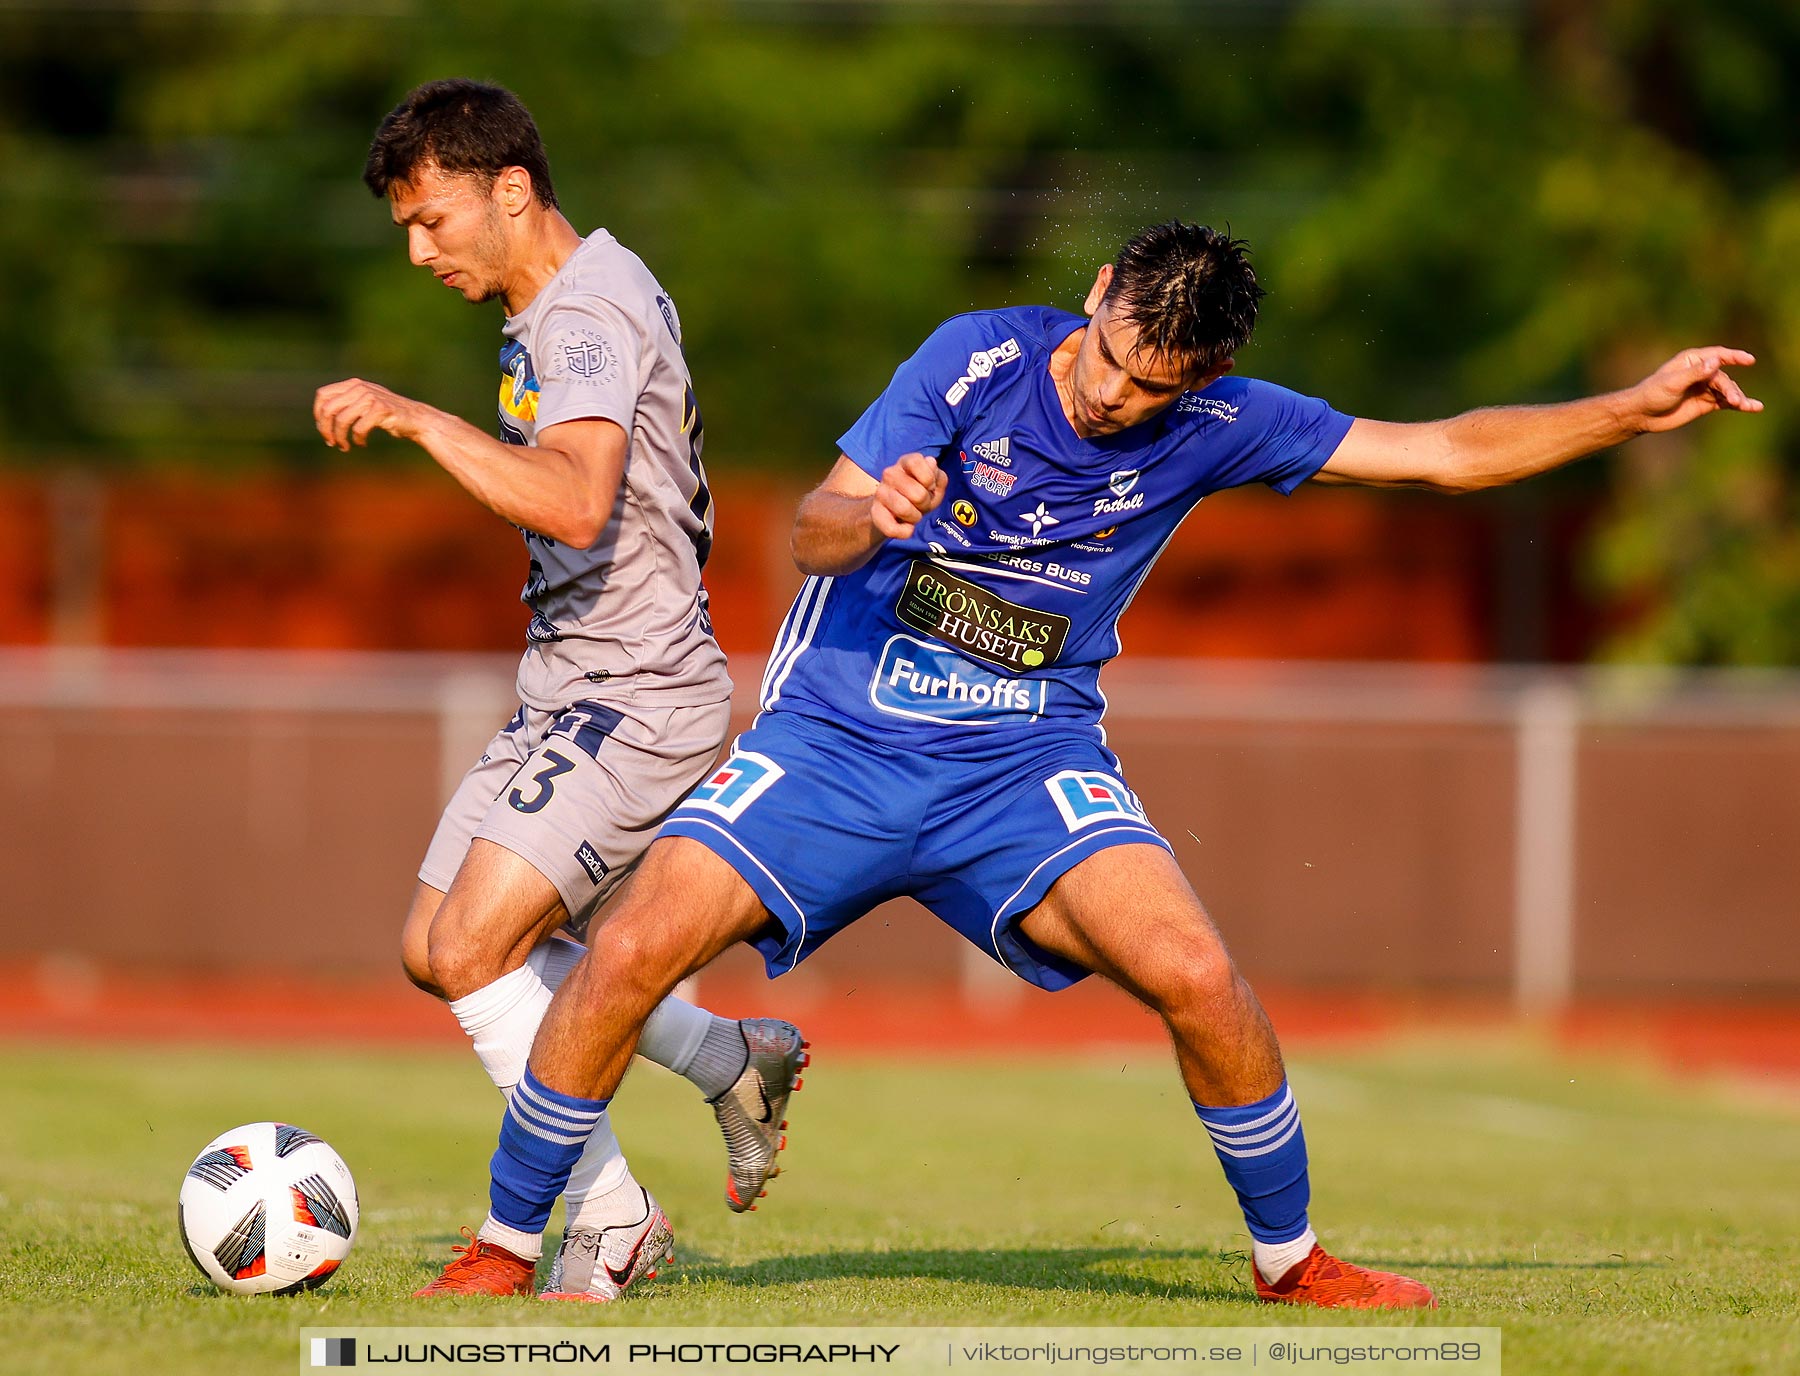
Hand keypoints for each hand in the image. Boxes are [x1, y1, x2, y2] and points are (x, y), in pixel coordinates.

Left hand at [313, 378, 432, 450]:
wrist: (417, 419)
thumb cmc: (388, 415)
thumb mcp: (365, 402)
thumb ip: (346, 403)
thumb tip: (320, 418)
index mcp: (353, 384)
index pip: (323, 395)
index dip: (318, 414)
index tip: (323, 429)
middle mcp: (360, 387)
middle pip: (328, 409)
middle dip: (325, 429)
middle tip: (331, 442)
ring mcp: (371, 397)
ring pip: (342, 420)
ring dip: (340, 438)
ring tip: (345, 447)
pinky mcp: (381, 409)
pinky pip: (359, 428)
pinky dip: (358, 439)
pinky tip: (362, 443)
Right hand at [870, 452, 946, 539]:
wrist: (896, 512)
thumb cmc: (919, 494)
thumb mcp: (935, 485)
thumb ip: (939, 476)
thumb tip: (931, 464)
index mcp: (906, 462)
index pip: (916, 462)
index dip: (929, 479)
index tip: (929, 486)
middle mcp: (890, 473)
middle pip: (918, 494)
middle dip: (925, 503)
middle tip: (920, 504)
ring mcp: (881, 492)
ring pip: (904, 509)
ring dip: (915, 517)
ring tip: (913, 513)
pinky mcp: (874, 511)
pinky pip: (892, 528)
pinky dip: (905, 532)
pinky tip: (905, 526)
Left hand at [1629, 348, 1761, 433]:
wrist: (1642, 415)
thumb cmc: (1653, 394)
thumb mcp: (1672, 383)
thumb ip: (1694, 373)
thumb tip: (1716, 362)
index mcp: (1692, 360)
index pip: (1718, 355)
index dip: (1734, 357)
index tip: (1749, 360)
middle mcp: (1702, 371)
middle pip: (1723, 378)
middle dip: (1730, 389)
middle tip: (1734, 401)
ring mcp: (1705, 387)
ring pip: (1727, 390)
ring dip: (1738, 398)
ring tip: (1745, 406)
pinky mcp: (1707, 403)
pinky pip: (1726, 402)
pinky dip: (1739, 405)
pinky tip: (1754, 408)